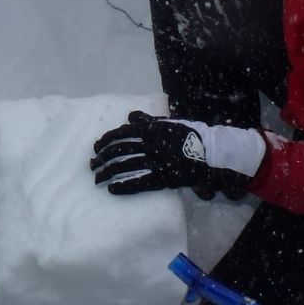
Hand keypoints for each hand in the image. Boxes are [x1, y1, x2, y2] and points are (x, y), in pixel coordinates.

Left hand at [90, 112, 265, 198]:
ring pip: (126, 165)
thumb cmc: (190, 137)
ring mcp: (157, 161)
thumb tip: (131, 115)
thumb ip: (149, 120)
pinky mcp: (163, 177)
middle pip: (120, 149)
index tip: (96, 146)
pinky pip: (139, 181)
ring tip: (96, 177)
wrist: (211, 154)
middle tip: (92, 164)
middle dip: (102, 156)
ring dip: (108, 171)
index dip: (107, 140)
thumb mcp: (170, 124)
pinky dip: (124, 185)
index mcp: (153, 129)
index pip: (123, 133)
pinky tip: (111, 189)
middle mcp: (152, 144)